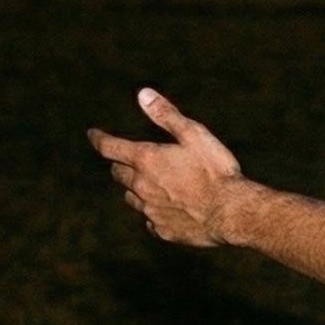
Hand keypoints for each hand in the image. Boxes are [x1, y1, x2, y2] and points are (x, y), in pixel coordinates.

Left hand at [86, 87, 244, 245]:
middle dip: (121, 165)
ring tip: (150, 185)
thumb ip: (166, 115)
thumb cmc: (216, 170)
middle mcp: (141, 185)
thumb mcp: (194, 134)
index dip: (99, 139)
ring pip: (131, 198)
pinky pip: (149, 220)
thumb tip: (143, 94)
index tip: (92, 134)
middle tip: (126, 160)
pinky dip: (153, 212)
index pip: (109, 147)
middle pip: (119, 174)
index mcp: (146, 159)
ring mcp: (150, 210)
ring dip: (135, 189)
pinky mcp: (162, 229)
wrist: (231, 212)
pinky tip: (167, 210)